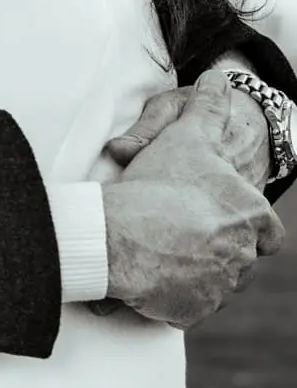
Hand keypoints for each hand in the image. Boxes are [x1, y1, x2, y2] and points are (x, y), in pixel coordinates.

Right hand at [102, 72, 283, 326]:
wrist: (118, 236)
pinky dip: (175, 296)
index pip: (269, 232)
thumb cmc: (155, 185)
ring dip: (198, 273)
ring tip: (165, 254)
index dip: (249, 227)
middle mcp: (243, 254)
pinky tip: (153, 275)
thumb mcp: (185, 137)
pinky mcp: (194, 312)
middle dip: (218, 250)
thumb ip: (207, 107)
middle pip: (240, 258)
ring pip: (217, 284)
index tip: (223, 223)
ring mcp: (220, 287)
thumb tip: (218, 76)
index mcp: (251, 215)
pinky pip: (190, 307)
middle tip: (183, 236)